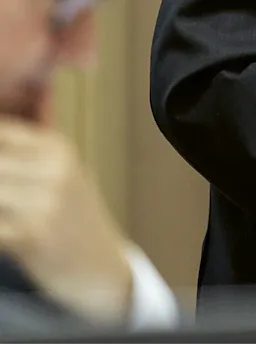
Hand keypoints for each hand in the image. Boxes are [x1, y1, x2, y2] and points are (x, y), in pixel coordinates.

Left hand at [0, 119, 131, 322]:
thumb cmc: (72, 221)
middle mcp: (55, 171)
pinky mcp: (33, 236)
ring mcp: (45, 203)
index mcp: (58, 150)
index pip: (3, 132)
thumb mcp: (60, 176)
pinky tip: (1, 231)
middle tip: (1, 197)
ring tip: (2, 212)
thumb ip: (24, 156)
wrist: (101, 268)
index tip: (0, 175)